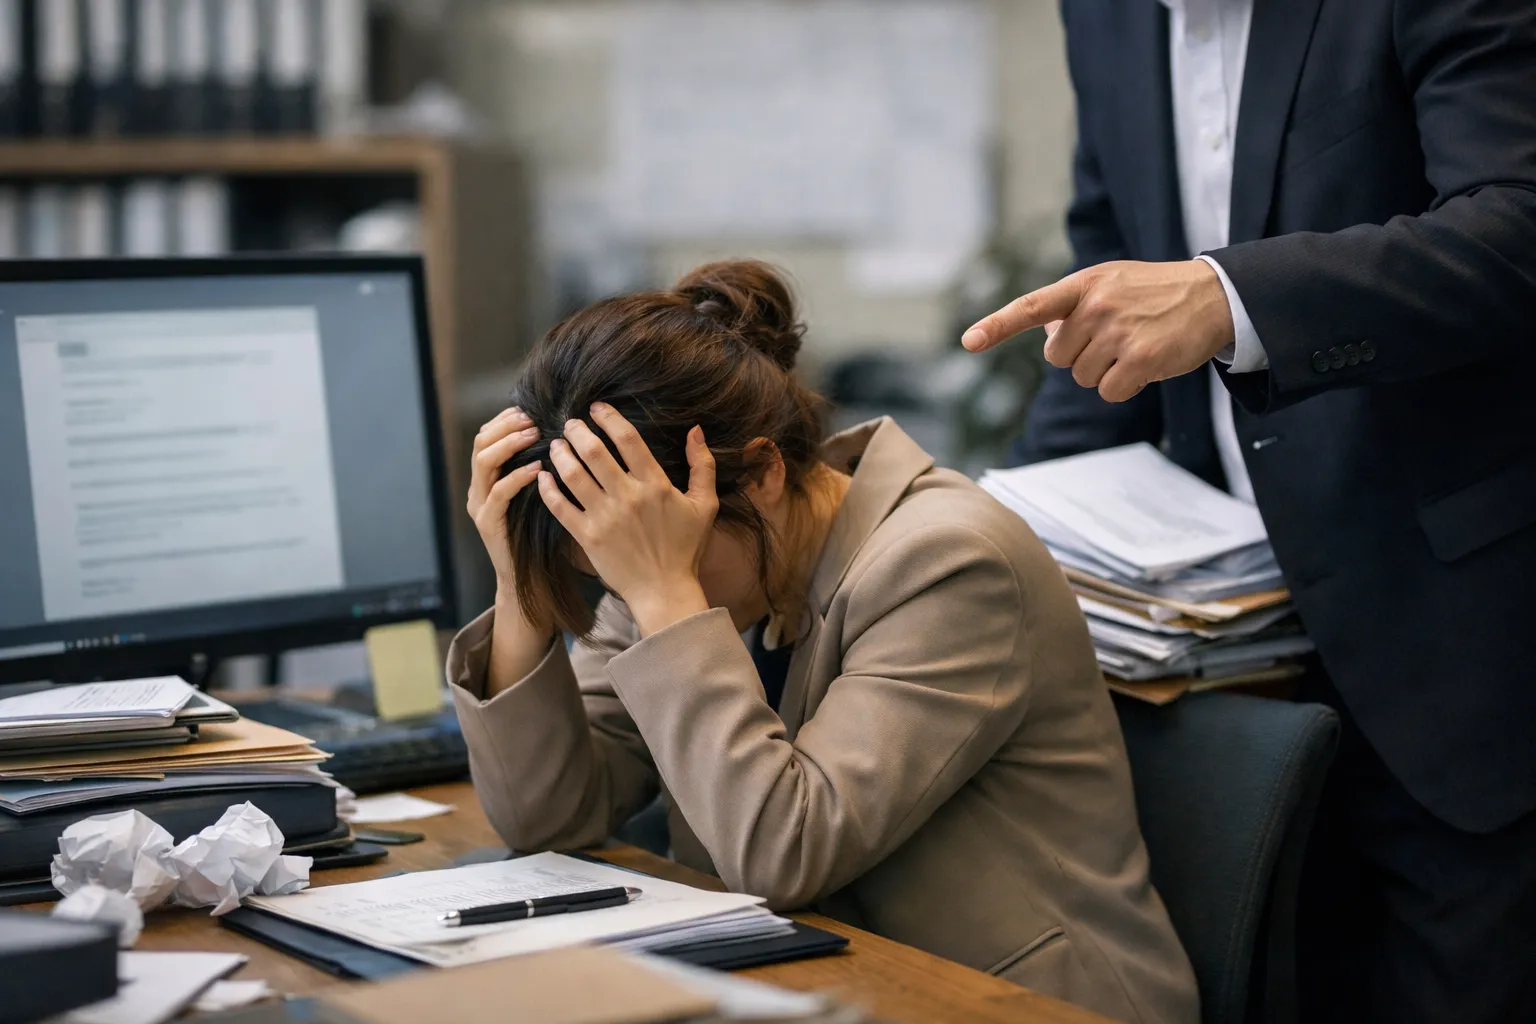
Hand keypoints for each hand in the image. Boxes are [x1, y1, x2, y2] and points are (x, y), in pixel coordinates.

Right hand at [466, 406, 542, 613]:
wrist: (531, 580)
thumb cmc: (543, 536)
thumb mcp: (541, 495)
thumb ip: (544, 468)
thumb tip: (566, 434)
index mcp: (488, 479)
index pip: (487, 437)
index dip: (506, 420)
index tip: (530, 409)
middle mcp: (478, 490)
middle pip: (481, 442)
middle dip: (506, 426)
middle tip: (533, 418)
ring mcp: (480, 506)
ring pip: (483, 462)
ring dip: (510, 444)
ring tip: (534, 435)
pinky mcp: (488, 524)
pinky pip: (499, 493)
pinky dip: (517, 476)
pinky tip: (538, 468)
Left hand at [540, 403, 715, 635]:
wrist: (665, 591)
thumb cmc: (686, 549)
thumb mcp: (704, 506)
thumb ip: (703, 466)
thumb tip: (696, 431)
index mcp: (655, 485)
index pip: (628, 440)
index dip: (609, 418)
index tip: (597, 408)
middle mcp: (627, 497)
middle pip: (594, 452)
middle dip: (578, 431)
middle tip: (570, 422)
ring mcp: (605, 518)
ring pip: (573, 476)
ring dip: (561, 454)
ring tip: (556, 444)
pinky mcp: (588, 538)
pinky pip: (560, 508)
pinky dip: (548, 489)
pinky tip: (543, 476)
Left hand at [960, 259, 1234, 402]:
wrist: (1214, 295)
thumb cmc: (1156, 293)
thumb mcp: (1112, 283)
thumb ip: (1074, 305)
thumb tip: (1045, 334)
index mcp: (1084, 285)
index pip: (1031, 306)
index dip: (998, 325)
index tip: (969, 342)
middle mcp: (1096, 306)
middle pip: (1058, 357)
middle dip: (1081, 356)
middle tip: (1115, 338)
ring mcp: (1118, 332)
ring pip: (1083, 378)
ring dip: (1105, 372)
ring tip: (1135, 345)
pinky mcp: (1139, 359)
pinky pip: (1108, 392)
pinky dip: (1124, 387)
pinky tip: (1145, 365)